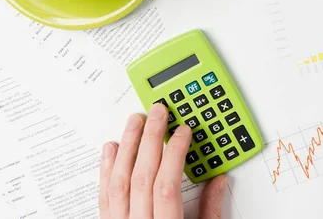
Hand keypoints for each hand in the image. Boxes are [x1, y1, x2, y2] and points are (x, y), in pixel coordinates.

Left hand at [99, 103, 226, 218]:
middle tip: (158, 112)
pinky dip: (106, 168)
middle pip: (141, 176)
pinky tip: (110, 149)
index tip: (183, 131)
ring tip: (134, 121)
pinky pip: (103, 194)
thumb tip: (218, 181)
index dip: (175, 153)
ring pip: (118, 181)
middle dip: (151, 139)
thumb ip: (211, 211)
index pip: (166, 184)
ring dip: (127, 146)